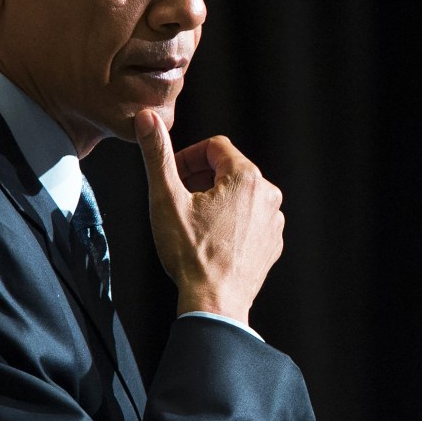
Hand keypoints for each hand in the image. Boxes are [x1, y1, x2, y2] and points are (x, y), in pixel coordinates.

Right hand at [134, 110, 284, 324]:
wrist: (215, 303)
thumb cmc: (190, 252)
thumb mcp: (166, 198)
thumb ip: (157, 154)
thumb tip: (148, 117)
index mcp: (246, 178)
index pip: (215, 147)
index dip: (187, 157)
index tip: (171, 176)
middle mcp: (268, 195)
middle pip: (228, 170)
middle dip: (199, 178)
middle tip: (176, 199)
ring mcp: (274, 222)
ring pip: (239, 194)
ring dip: (214, 199)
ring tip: (191, 222)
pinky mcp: (272, 244)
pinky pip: (249, 219)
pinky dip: (229, 220)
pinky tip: (208, 239)